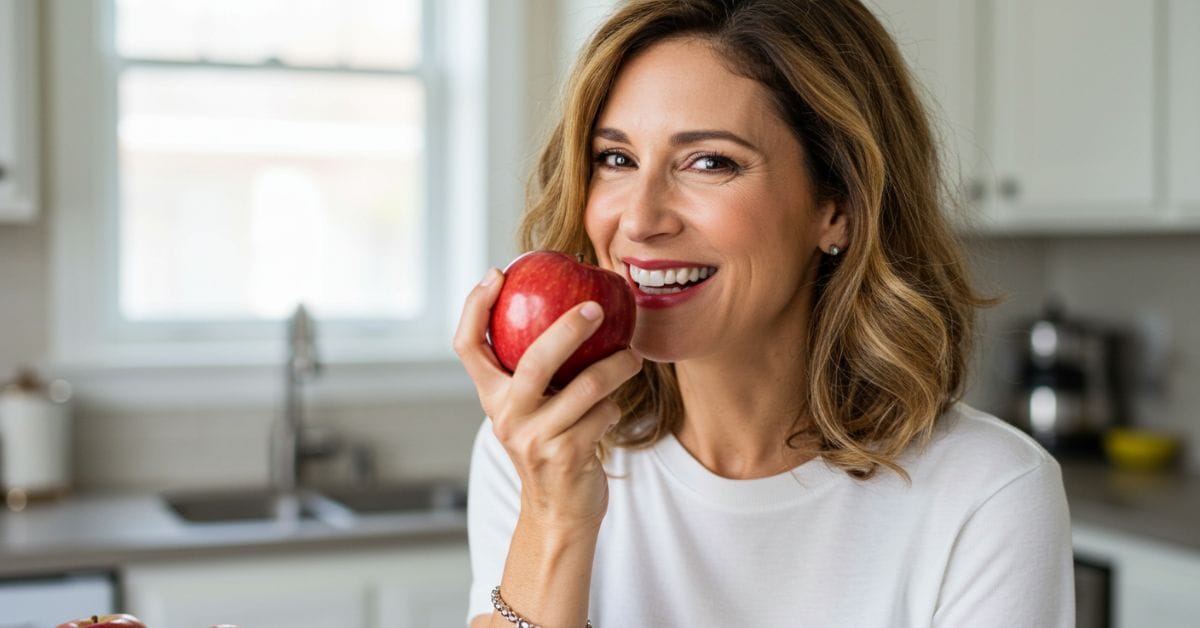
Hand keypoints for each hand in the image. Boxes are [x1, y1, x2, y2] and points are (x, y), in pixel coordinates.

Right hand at [454, 268, 642, 530]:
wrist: (559, 513)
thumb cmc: (550, 444)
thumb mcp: (531, 408)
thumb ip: (534, 368)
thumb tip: (564, 300)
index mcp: (491, 396)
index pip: (468, 346)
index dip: (475, 306)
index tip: (498, 273)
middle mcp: (505, 416)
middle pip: (533, 361)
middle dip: (567, 329)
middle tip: (597, 306)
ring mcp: (534, 439)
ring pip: (583, 387)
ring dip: (615, 367)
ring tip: (632, 356)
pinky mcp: (565, 456)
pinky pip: (602, 415)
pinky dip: (615, 407)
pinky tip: (617, 408)